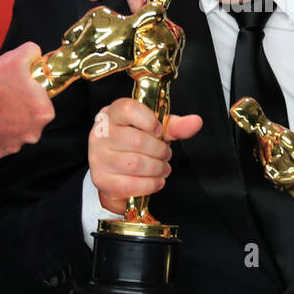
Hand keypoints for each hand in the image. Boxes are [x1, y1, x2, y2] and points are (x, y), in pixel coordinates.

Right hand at [0, 43, 55, 159]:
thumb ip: (33, 54)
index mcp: (43, 113)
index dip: (29, 93)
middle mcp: (31, 134)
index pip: (42, 101)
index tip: (18, 88)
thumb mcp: (17, 57)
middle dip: (18, 109)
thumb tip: (35, 55)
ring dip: (4, 122)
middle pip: (29, 118)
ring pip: (12, 131)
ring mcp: (12, 145)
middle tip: (2, 97)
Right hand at [88, 98, 202, 214]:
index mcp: (113, 114)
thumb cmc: (136, 142)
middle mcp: (100, 133)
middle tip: (165, 154)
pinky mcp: (101, 179)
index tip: (158, 131)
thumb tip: (196, 122)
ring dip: (157, 168)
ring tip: (162, 167)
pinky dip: (150, 184)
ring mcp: (98, 157)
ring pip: (135, 164)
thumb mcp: (155, 130)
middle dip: (160, 151)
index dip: (149, 120)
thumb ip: (175, 125)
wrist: (117, 169)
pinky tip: (156, 180)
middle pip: (137, 141)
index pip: (128, 109)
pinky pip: (130, 184)